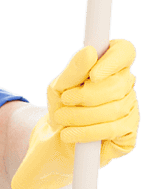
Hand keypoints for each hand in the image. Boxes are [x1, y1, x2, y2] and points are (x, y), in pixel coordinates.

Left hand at [11, 39, 138, 188]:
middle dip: (86, 95)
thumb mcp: (60, 86)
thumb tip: (90, 51)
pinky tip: (71, 134)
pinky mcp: (129, 130)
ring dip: (82, 115)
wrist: (57, 137)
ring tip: (61, 118)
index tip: (93, 75)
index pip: (124, 52)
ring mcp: (131, 107)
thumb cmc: (62, 106)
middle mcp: (126, 83)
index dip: (112, 62)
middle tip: (64, 101)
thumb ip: (74, 69)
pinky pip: (113, 129)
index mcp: (110, 64)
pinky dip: (88, 132)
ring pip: (114, 109)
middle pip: (117, 85)